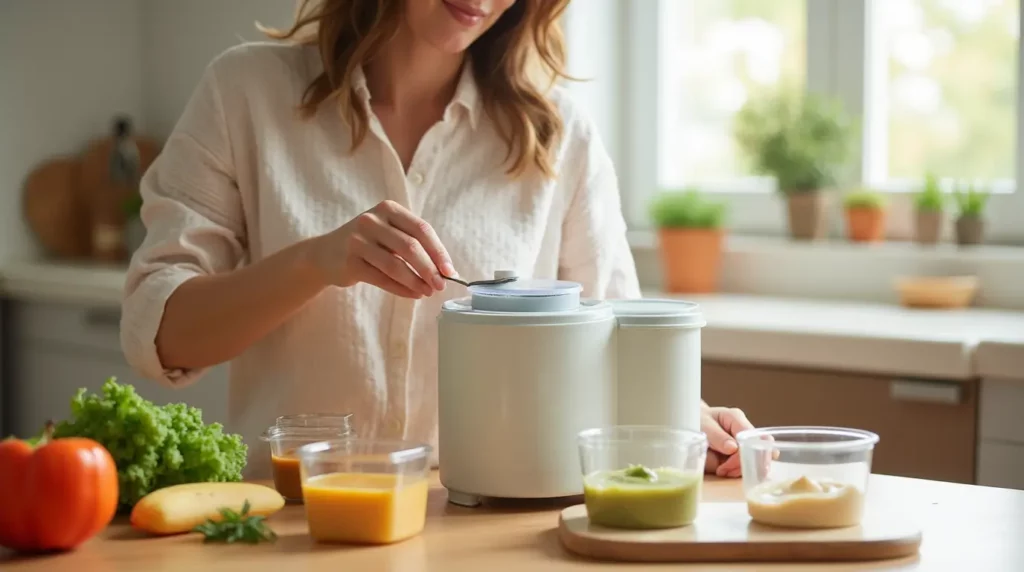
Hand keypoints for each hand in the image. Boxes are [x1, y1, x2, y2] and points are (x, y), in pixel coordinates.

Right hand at [309, 200, 454, 297]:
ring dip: (416, 282)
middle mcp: (371, 220)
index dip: (439, 251)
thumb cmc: (366, 244)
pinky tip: (413, 295)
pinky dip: (402, 289)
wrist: (324, 254)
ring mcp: (358, 240)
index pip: (421, 229)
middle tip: (441, 285)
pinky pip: (382, 279)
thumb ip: (414, 244)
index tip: (450, 270)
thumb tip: (446, 270)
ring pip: (396, 265)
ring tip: (428, 292)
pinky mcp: (349, 262)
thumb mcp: (388, 233)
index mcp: (388, 208)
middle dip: (430, 269)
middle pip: (410, 247)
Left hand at [701, 405, 753, 477]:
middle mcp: (744, 431)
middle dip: (744, 465)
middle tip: (724, 471)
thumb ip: (717, 436)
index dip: (743, 453)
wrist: (689, 426)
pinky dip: (738, 473)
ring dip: (739, 470)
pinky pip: (748, 467)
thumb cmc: (696, 422)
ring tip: (721, 471)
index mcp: (735, 418)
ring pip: (757, 461)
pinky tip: (726, 472)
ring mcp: (746, 443)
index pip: (751, 437)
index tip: (728, 465)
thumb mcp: (702, 425)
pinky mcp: (742, 455)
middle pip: (760, 450)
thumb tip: (733, 448)